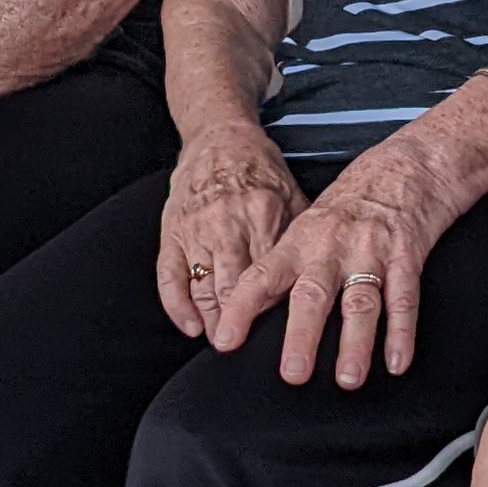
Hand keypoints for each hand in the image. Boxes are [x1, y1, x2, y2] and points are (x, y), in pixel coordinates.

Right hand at [155, 131, 302, 342]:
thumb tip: (318, 281)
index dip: (272, 309)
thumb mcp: (292, 194)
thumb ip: (301, 236)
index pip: (269, 273)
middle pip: (233, 285)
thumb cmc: (261, 171)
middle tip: (247, 351)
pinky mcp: (170, 230)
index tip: (280, 338)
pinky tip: (190, 327)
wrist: (219, 135)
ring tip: (223, 343)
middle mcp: (227, 221)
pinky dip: (177, 306)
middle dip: (238, 323)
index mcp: (263, 212)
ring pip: (202, 285)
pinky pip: (168, 276)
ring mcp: (195, 227)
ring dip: (211, 321)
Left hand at [226, 133, 473, 387]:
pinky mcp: (407, 255)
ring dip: (354, 344)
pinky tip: (397, 362)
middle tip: (292, 373)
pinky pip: (404, 298)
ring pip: (360, 302)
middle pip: (313, 294)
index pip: (263, 276)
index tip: (225, 341)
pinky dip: (401, 333)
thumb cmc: (355, 199)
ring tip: (347, 378)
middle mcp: (332, 246)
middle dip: (301, 336)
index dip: (242, 309)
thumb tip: (254, 309)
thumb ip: (286, 265)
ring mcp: (371, 251)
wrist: (409, 164)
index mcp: (301, 239)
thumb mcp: (311, 224)